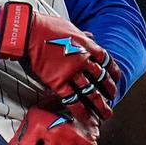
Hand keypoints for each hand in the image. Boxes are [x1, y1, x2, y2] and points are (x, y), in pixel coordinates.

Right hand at [0, 2, 115, 121]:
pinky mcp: (58, 82)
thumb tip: (90, 36)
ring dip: (100, 105)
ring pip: (91, 92)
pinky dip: (80, 110)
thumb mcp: (71, 27)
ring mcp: (71, 72)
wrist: (30, 32)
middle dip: (109, 90)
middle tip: (112, 97)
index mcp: (87, 46)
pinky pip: (72, 99)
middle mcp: (83, 60)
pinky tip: (86, 117)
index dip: (113, 71)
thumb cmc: (47, 27)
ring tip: (105, 113)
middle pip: (101, 78)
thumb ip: (82, 35)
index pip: (106, 60)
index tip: (116, 78)